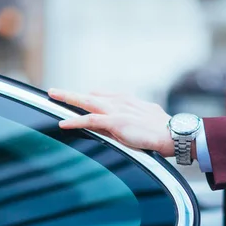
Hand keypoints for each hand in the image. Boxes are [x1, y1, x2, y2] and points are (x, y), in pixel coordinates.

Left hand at [48, 89, 173, 156]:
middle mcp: (120, 102)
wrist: (172, 134)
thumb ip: (134, 117)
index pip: (103, 96)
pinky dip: (75, 121)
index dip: (89, 97)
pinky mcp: (115, 122)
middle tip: (54, 91)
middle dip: (71, 94)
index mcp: (128, 101)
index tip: (79, 97)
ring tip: (53, 97)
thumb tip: (129, 122)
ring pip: (86, 102)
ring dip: (68, 99)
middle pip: (91, 96)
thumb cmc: (163, 129)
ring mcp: (117, 111)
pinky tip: (63, 123)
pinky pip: (90, 120)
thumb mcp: (147, 118)